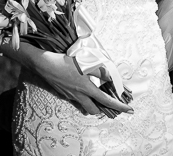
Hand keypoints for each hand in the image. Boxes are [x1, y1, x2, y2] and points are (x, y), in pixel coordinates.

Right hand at [11, 46, 132, 115]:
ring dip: (93, 105)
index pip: (106, 100)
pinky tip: (84, 92)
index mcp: (86, 88)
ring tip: (98, 98)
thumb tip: (112, 77)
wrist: (44, 65)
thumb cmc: (64, 62)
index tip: (128, 109)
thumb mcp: (85, 64)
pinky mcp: (64, 94)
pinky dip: (83, 100)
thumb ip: (101, 71)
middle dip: (103, 109)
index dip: (119, 106)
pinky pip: (76, 102)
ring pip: (85, 107)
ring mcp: (71, 96)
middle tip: (110, 104)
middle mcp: (79, 95)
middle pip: (94, 110)